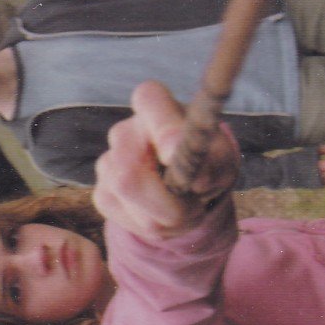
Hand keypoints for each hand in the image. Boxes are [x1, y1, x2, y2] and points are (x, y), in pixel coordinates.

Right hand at [93, 81, 239, 240]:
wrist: (192, 185)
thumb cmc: (208, 161)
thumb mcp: (221, 158)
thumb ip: (210, 161)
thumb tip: (191, 174)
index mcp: (154, 103)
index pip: (149, 100)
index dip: (162, 128)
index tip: (174, 154)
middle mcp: (124, 130)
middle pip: (128, 170)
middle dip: (166, 199)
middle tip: (195, 202)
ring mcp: (107, 163)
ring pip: (134, 204)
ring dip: (168, 214)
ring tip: (184, 204)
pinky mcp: (103, 195)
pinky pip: (130, 221)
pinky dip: (157, 224)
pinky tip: (166, 212)